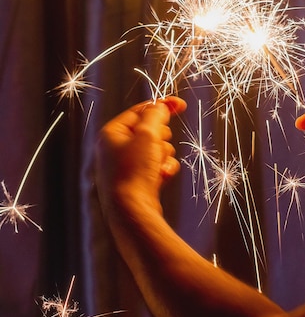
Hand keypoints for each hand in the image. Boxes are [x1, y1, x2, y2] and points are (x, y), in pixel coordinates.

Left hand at [96, 97, 186, 214]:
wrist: (132, 211)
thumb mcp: (146, 134)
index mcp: (111, 133)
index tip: (180, 105)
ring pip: (157, 148)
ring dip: (163, 156)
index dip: (162, 106)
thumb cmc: (133, 172)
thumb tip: (160, 106)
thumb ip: (156, 114)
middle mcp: (115, 148)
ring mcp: (126, 165)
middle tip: (156, 147)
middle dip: (161, 139)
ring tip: (156, 166)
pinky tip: (161, 177)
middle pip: (150, 130)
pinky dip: (163, 169)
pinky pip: (158, 166)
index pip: (140, 111)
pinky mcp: (137, 180)